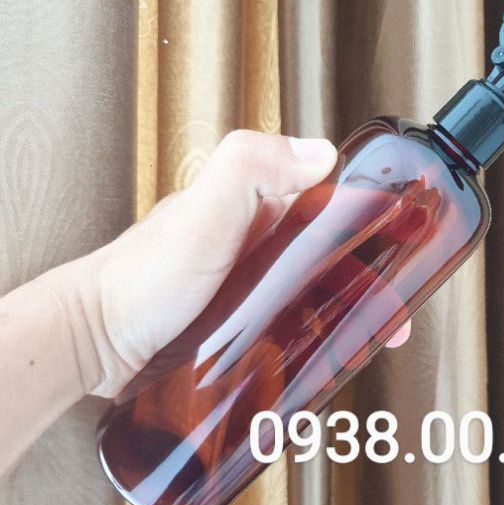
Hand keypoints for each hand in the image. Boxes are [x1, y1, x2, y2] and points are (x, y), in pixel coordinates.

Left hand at [86, 130, 411, 397]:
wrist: (99, 341)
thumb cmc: (142, 278)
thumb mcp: (203, 212)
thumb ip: (251, 168)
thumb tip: (321, 154)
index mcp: (259, 202)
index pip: (331, 197)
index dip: (372, 218)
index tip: (403, 243)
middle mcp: (259, 237)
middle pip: (332, 250)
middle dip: (369, 278)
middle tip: (391, 312)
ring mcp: (251, 279)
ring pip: (316, 288)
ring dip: (347, 310)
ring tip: (372, 340)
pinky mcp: (242, 316)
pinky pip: (292, 318)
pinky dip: (316, 332)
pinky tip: (326, 351)